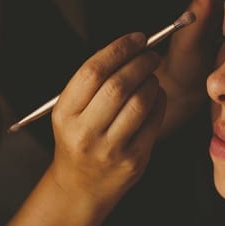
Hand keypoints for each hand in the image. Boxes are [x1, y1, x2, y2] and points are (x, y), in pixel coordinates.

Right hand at [49, 32, 165, 202]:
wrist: (81, 187)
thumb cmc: (80, 138)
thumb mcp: (71, 112)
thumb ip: (94, 83)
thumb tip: (131, 47)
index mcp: (65, 114)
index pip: (92, 72)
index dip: (118, 49)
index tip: (137, 38)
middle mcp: (84, 133)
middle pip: (118, 86)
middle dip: (140, 63)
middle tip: (151, 55)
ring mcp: (110, 149)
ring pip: (139, 103)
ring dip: (151, 82)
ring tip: (151, 76)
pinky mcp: (133, 160)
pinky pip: (153, 122)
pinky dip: (159, 101)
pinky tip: (156, 96)